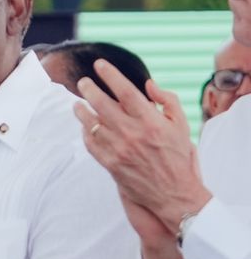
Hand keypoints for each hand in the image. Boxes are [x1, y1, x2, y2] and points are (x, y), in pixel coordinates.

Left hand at [75, 62, 210, 230]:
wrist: (173, 193)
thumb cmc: (178, 156)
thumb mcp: (181, 125)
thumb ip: (168, 101)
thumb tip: (148, 84)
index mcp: (151, 121)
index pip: (125, 91)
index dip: (110, 75)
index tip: (100, 64)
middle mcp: (132, 133)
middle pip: (102, 104)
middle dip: (89, 89)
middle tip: (82, 82)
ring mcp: (118, 149)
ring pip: (92, 124)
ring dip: (82, 110)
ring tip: (77, 103)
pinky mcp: (110, 164)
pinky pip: (90, 144)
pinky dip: (85, 133)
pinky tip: (84, 126)